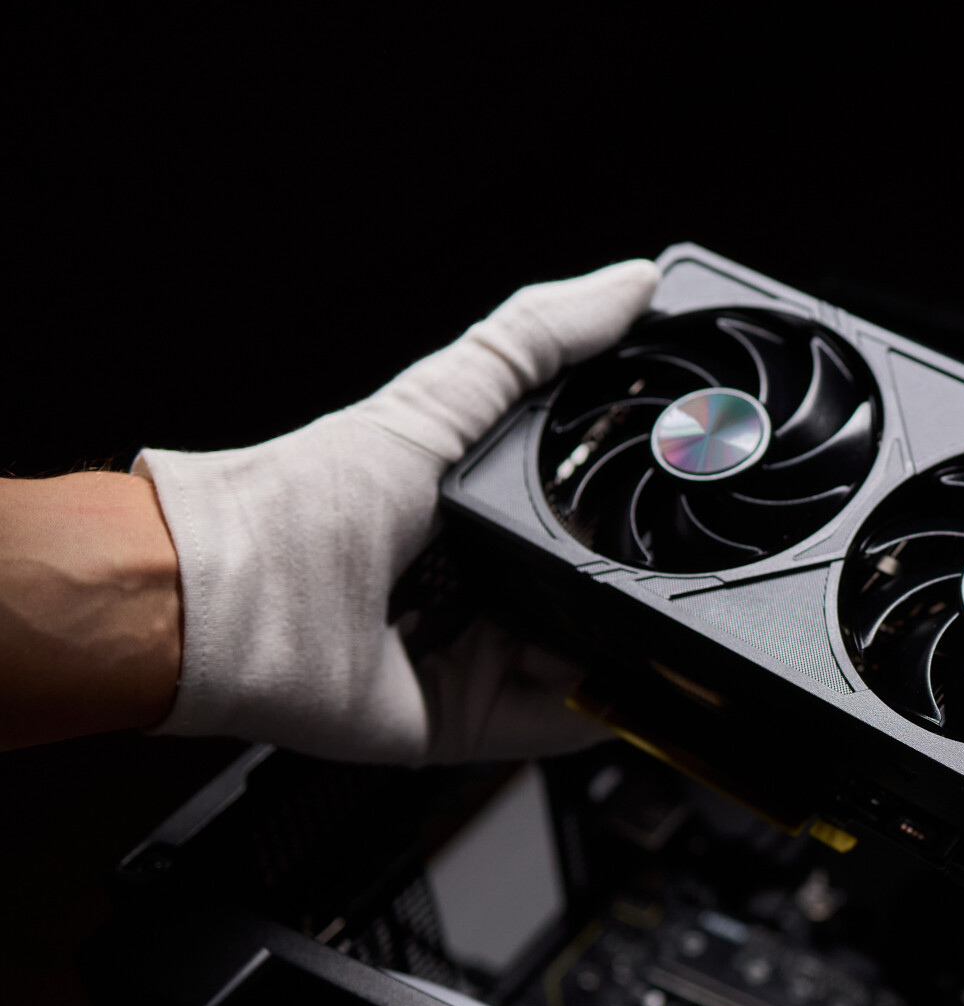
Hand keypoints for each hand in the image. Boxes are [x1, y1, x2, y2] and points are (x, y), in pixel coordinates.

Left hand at [135, 259, 658, 763]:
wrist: (226, 608)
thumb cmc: (296, 504)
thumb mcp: (439, 402)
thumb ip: (534, 344)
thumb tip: (628, 283)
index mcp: (468, 507)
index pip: (578, 502)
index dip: (637, 493)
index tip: (696, 476)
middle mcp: (471, 582)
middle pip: (588, 586)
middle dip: (640, 580)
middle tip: (696, 563)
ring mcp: (468, 653)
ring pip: (580, 659)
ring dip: (630, 650)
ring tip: (679, 628)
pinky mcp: (461, 719)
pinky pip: (550, 722)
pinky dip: (597, 709)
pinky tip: (637, 688)